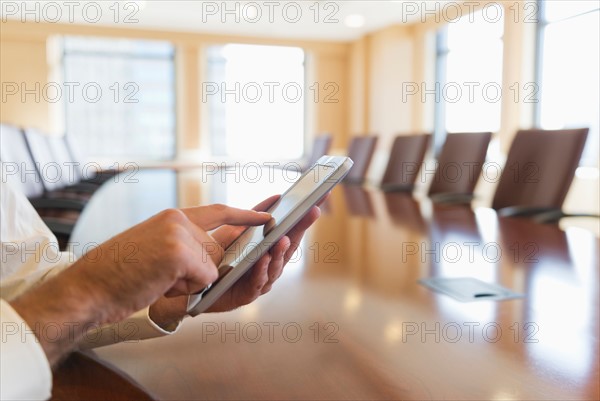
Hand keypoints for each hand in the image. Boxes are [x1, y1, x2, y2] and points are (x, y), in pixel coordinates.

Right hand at [10, 205, 269, 364]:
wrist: (88, 288)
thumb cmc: (119, 274)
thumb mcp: (154, 248)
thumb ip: (185, 245)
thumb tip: (214, 260)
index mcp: (173, 217)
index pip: (219, 212)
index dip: (245, 215)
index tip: (270, 212)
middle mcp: (178, 220)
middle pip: (215, 251)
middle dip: (198, 272)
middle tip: (164, 276)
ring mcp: (179, 234)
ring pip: (210, 268)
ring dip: (188, 283)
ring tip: (155, 278)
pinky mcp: (180, 253)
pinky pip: (204, 279)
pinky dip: (185, 289)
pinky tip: (159, 283)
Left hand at [206, 195, 320, 311]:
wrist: (195, 285)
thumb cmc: (218, 258)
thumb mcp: (235, 230)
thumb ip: (252, 216)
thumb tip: (276, 197)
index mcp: (270, 249)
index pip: (291, 230)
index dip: (305, 217)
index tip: (317, 201)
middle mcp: (270, 265)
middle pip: (289, 245)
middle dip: (301, 228)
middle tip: (312, 211)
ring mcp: (261, 280)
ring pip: (276, 266)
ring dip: (281, 251)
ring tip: (283, 237)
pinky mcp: (247, 295)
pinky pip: (257, 282)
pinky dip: (261, 270)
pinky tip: (263, 258)